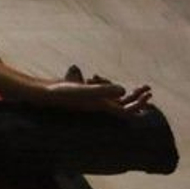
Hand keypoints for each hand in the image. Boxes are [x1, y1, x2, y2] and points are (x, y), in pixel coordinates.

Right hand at [32, 65, 152, 114]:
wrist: (41, 94)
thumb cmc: (61, 93)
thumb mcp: (83, 90)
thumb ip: (103, 90)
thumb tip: (123, 89)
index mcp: (102, 109)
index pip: (126, 111)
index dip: (139, 104)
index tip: (148, 93)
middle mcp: (98, 108)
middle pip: (123, 106)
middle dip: (136, 97)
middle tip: (148, 88)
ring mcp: (91, 102)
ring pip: (112, 98)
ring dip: (120, 90)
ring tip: (120, 81)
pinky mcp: (83, 96)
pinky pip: (98, 92)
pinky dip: (101, 85)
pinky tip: (95, 77)